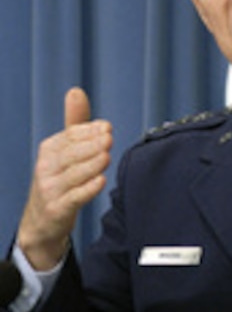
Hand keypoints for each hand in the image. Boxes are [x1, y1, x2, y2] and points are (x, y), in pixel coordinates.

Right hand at [17, 87, 112, 269]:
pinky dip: (87, 190)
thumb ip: (74, 123)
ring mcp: (50, 189)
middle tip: (109, 138)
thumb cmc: (59, 178)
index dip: (88, 131)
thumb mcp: (64, 150)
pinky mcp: (57, 209)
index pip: (70, 136)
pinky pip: (73, 198)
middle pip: (71, 154)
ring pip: (73, 175)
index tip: (107, 127)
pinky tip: (101, 182)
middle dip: (91, 145)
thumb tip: (76, 91)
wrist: (43, 220)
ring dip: (91, 165)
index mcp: (49, 149)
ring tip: (107, 156)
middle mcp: (46, 167)